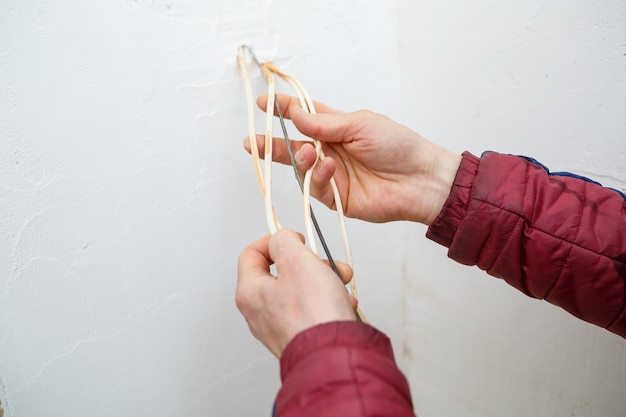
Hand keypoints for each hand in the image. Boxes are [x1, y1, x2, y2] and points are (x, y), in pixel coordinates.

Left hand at [236, 229, 356, 357]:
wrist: (334, 355)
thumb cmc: (314, 314)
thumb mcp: (297, 260)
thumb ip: (284, 241)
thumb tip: (283, 239)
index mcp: (250, 292)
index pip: (251, 254)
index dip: (273, 240)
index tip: (295, 239)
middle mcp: (260, 312)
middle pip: (281, 272)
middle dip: (309, 262)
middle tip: (326, 263)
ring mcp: (279, 327)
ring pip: (300, 290)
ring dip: (324, 281)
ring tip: (340, 285)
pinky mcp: (300, 337)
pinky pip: (312, 310)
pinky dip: (328, 302)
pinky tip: (342, 305)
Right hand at [245, 94, 461, 223]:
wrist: (420, 180)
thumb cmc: (398, 146)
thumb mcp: (361, 124)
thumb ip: (326, 124)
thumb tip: (295, 115)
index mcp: (338, 128)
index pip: (305, 117)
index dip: (284, 110)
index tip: (264, 103)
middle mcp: (331, 151)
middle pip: (294, 146)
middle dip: (273, 144)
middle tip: (253, 142)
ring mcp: (332, 176)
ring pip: (302, 169)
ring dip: (300, 160)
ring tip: (308, 153)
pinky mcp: (337, 198)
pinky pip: (316, 188)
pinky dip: (318, 177)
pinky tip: (329, 167)